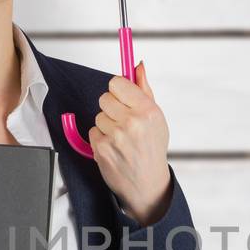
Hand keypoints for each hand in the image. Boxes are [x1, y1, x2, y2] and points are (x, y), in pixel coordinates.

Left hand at [89, 59, 170, 224]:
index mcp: (147, 110)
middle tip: (123, 121)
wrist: (147, 184)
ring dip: (106, 124)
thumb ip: (144, 90)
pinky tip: (114, 147)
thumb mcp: (157, 118)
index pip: (118, 83)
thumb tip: (137, 65)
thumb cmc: (152, 149)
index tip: (122, 97)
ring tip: (120, 137)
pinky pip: (93, 131)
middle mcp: (132, 122)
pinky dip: (100, 138)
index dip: (119, 90)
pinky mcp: (101, 149)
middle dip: (112, 107)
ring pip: (98, 115)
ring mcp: (115, 136)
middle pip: (105, 97)